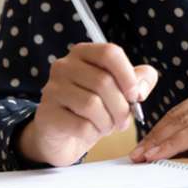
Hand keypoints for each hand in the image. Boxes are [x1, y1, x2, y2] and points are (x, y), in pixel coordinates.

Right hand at [18, 42, 157, 166]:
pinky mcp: (46, 114)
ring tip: (107, 126)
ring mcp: (52, 89)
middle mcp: (64, 66)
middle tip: (124, 120)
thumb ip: (138, 80)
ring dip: (108, 122)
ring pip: (92, 104)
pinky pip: (81, 125)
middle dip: (121, 107)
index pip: (110, 53)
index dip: (128, 75)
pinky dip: (93, 133)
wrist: (62, 135)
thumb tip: (141, 86)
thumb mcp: (118, 90)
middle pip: (104, 82)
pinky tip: (90, 132)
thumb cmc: (93, 107)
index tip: (136, 95)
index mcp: (83, 53)